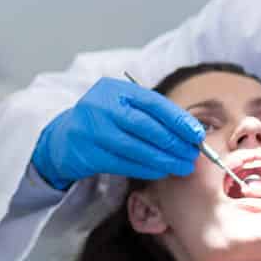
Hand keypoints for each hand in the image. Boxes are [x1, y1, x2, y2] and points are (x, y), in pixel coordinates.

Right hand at [30, 76, 203, 189]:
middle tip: (193, 154)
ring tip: (181, 165)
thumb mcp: (121, 106)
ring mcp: (91, 130)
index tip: (197, 134)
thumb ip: (149, 113)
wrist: (63, 138)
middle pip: (145, 126)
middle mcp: (101, 107)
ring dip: (163, 159)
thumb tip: (189, 131)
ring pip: (136, 147)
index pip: (153, 103)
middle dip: (174, 142)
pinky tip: (160, 170)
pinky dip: (146, 168)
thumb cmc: (102, 121)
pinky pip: (123, 163)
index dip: (178, 119)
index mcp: (114, 90)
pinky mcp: (87, 154)